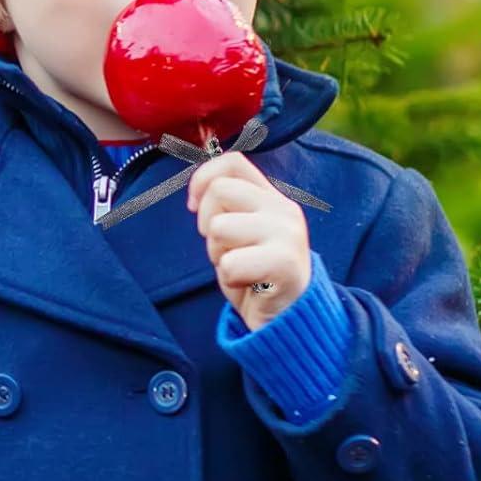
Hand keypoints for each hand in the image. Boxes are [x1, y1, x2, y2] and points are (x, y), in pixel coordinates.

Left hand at [189, 150, 311, 330]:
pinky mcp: (285, 264)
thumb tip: (196, 190)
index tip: (192, 206)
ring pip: (219, 227)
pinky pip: (229, 263)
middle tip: (226, 248)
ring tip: (239, 267)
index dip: (202, 179)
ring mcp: (287, 235)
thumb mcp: (241, 231)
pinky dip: (229, 278)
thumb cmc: (255, 273)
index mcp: (271, 198)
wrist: (288, 317)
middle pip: (219, 191)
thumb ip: (227, 206)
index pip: (232, 162)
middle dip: (207, 223)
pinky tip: (247, 284)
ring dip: (218, 253)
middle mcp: (283, 210)